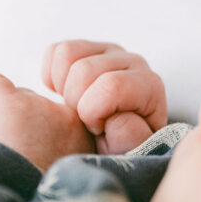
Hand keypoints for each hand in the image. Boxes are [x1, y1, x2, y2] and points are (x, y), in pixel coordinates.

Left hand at [0, 73, 93, 171]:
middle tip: (14, 160)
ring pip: (20, 99)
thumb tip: (44, 149)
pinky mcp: (12, 105)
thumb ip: (64, 159)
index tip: (34, 160)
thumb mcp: (67, 181)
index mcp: (88, 140)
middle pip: (43, 109)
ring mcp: (41, 108)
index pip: (66, 121)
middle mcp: (70, 119)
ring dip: (7, 121)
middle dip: (27, 128)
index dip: (46, 138)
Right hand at [42, 40, 166, 154]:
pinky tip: (65, 95)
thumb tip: (118, 116)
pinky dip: (51, 76)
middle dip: (74, 101)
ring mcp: (109, 52)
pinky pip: (55, 51)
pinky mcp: (86, 48)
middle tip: (84, 121)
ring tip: (75, 108)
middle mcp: (133, 62)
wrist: (111, 144)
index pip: (111, 85)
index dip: (92, 112)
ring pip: (68, 54)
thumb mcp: (129, 153)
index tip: (97, 130)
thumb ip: (130, 138)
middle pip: (84, 69)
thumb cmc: (122, 148)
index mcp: (149, 86)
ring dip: (63, 88)